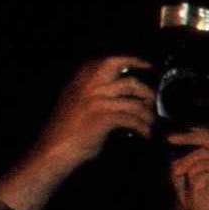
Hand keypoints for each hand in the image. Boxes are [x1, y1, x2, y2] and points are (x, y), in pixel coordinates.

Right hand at [0, 58, 154, 209]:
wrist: (55, 148)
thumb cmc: (68, 127)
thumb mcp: (76, 98)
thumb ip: (93, 87)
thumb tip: (120, 83)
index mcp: (83, 78)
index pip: (112, 61)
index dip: (134, 62)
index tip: (149, 68)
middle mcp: (90, 86)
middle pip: (129, 80)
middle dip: (146, 90)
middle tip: (153, 101)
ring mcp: (96, 102)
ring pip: (135, 103)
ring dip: (148, 115)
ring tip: (150, 123)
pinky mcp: (103, 119)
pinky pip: (132, 120)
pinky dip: (143, 127)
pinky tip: (144, 134)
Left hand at [167, 128, 208, 209]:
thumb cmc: (191, 192)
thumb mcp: (183, 168)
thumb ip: (184, 153)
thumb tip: (174, 135)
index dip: (194, 131)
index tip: (174, 136)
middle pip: (208, 135)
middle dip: (187, 137)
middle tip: (170, 140)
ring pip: (203, 151)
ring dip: (186, 161)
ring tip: (177, 172)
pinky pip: (206, 162)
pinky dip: (194, 170)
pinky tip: (192, 180)